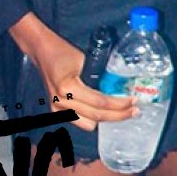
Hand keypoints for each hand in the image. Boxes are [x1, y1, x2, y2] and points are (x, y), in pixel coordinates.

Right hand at [9, 12, 135, 131]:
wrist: (41, 51)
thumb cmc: (63, 51)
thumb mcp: (84, 60)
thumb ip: (98, 75)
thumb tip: (118, 86)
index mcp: (68, 88)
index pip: (100, 102)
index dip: (119, 104)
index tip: (134, 101)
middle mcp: (61, 103)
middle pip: (96, 117)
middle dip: (118, 115)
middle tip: (135, 111)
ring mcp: (57, 110)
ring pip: (89, 124)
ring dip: (106, 119)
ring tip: (121, 111)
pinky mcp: (55, 112)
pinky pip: (79, 121)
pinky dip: (93, 118)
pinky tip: (105, 111)